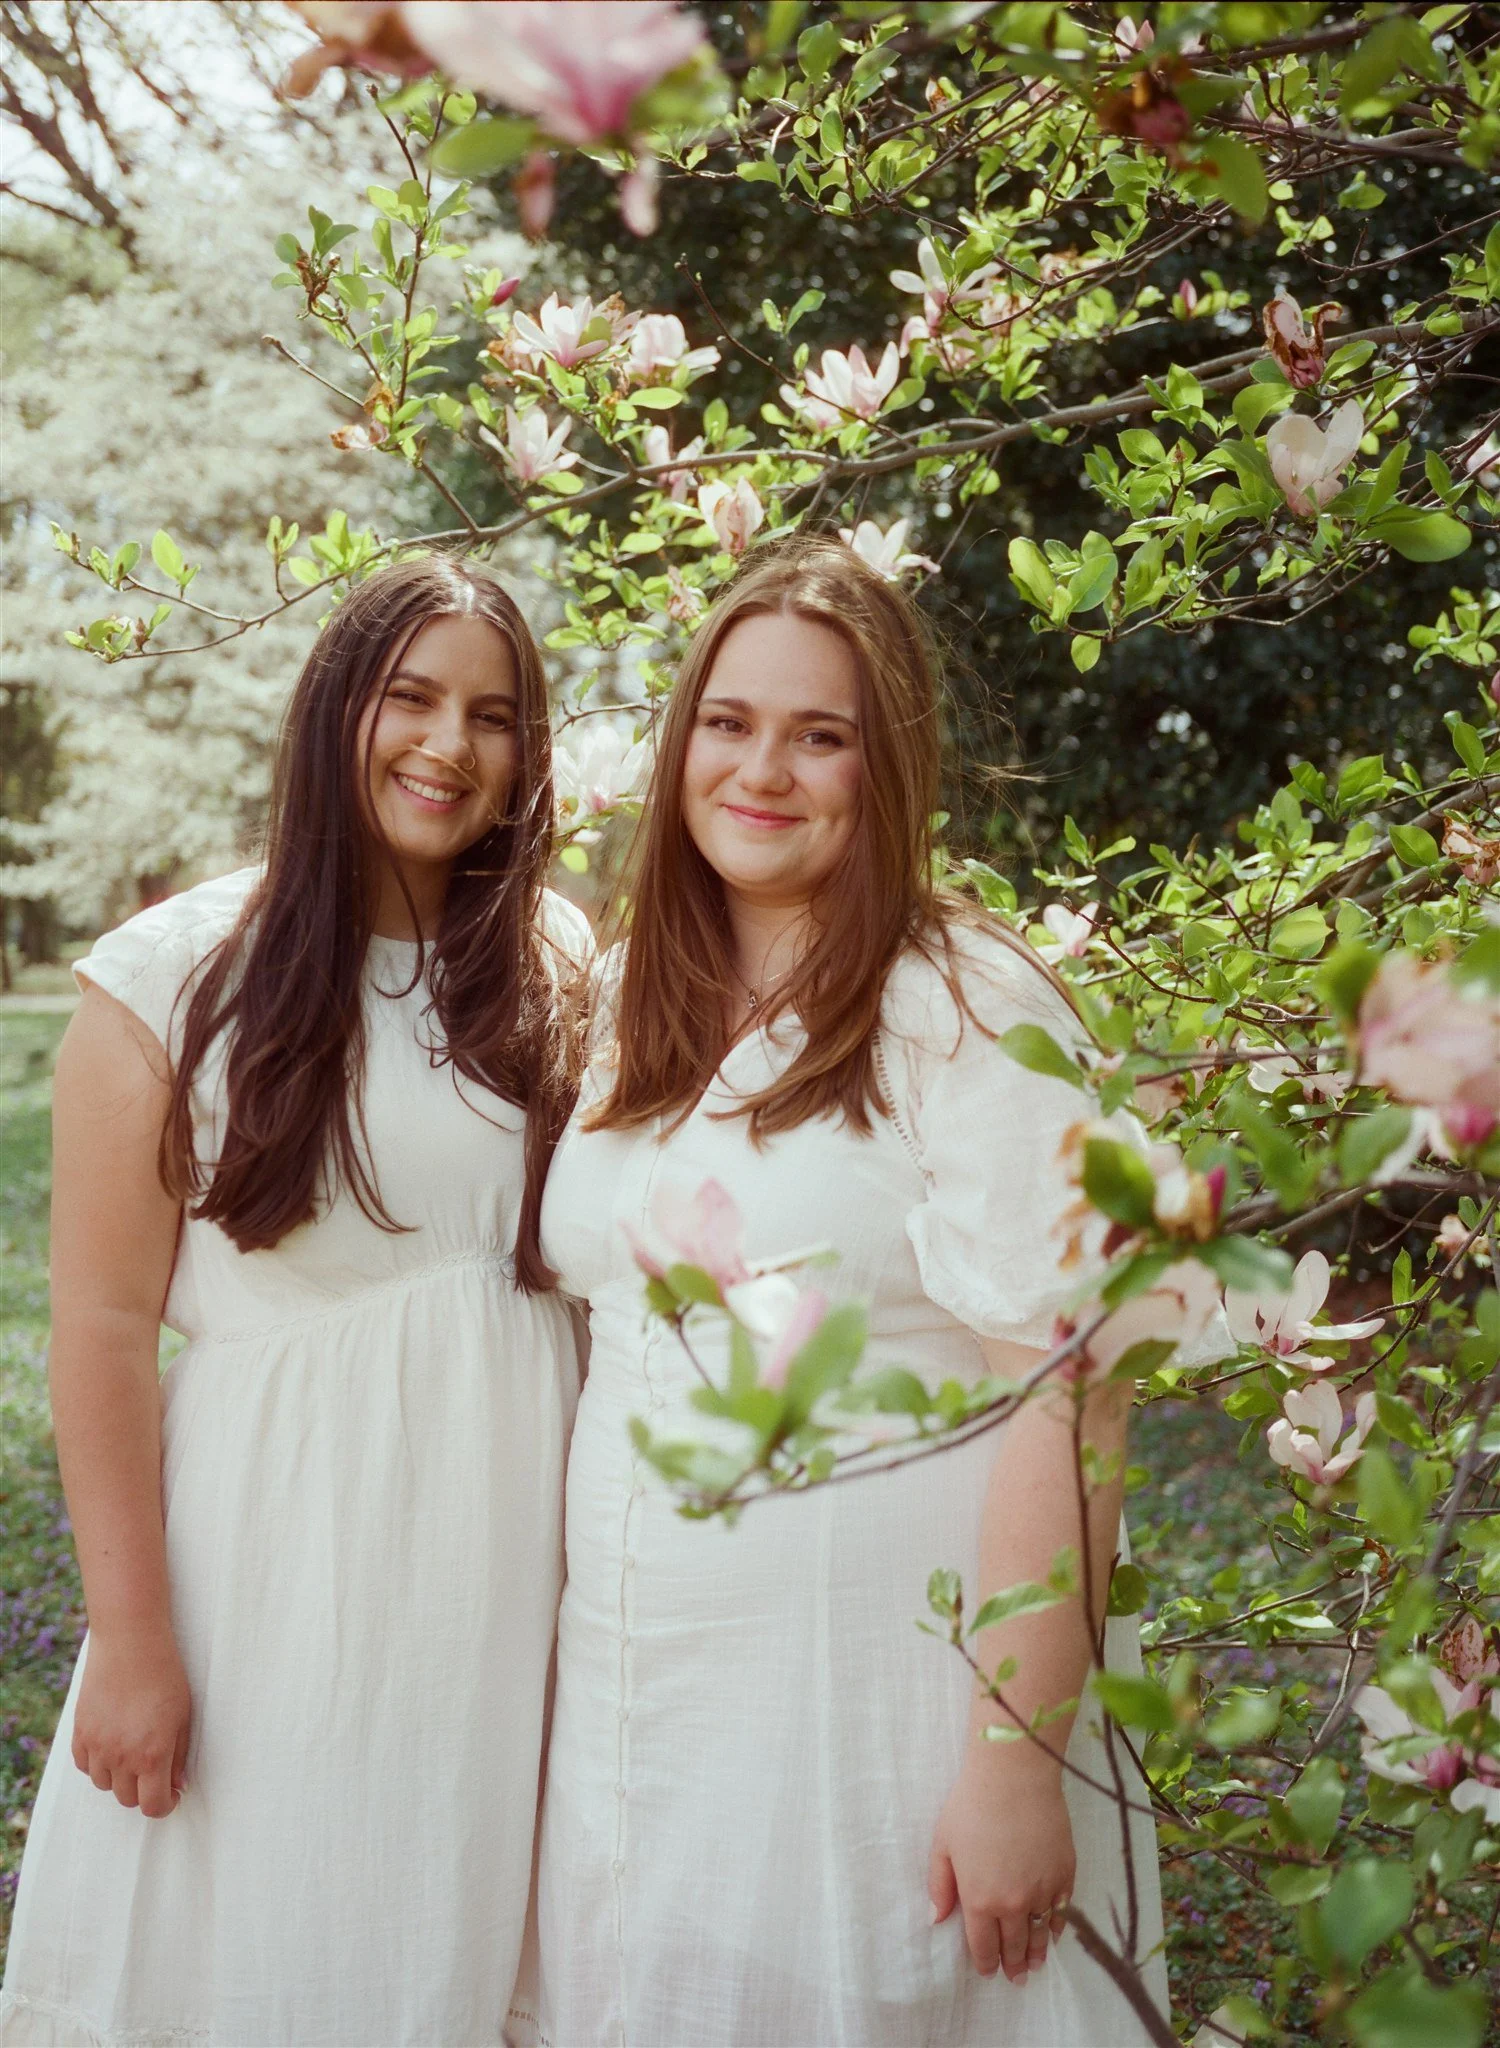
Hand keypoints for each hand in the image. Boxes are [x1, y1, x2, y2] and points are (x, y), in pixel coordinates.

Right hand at [72, 1619, 191, 1818]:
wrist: (130, 1642)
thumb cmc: (165, 1674)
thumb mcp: (183, 1716)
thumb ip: (179, 1755)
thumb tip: (178, 1785)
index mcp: (152, 1755)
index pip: (153, 1805)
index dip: (165, 1805)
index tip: (171, 1795)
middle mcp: (121, 1757)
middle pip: (127, 1799)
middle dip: (144, 1791)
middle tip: (155, 1772)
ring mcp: (96, 1746)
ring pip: (104, 1784)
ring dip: (119, 1778)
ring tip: (133, 1755)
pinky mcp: (80, 1732)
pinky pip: (84, 1765)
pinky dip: (97, 1763)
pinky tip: (112, 1746)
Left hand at [928, 1751, 1075, 1983]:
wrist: (1014, 1776)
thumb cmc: (971, 1805)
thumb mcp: (943, 1844)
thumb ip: (940, 1886)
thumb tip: (937, 1919)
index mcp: (979, 1899)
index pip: (983, 1945)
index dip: (986, 1962)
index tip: (988, 1972)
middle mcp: (1013, 1903)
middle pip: (1013, 1946)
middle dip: (1012, 1965)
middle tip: (1015, 1977)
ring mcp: (1043, 1891)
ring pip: (1040, 1934)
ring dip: (1037, 1953)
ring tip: (1035, 1966)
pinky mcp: (1065, 1874)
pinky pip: (1062, 1912)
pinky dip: (1057, 1927)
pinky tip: (1053, 1934)